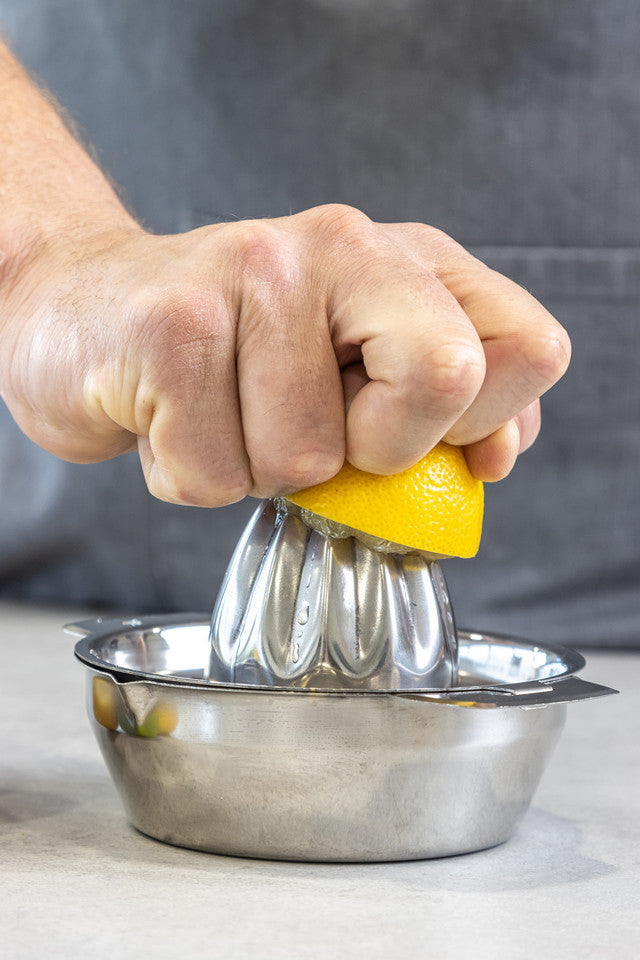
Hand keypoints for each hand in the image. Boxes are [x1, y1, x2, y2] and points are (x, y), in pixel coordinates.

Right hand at [0, 204, 569, 505]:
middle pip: (444, 381)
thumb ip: (444, 411)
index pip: (530, 349)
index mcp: (409, 260)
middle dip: (371, 452)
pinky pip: (213, 475)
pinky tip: (171, 416)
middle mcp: (343, 246)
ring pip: (304, 460)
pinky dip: (188, 475)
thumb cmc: (231, 357)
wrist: (87, 312)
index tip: (417, 442)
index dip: (485, 425)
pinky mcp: (174, 326)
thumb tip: (494, 456)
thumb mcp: (356, 370)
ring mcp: (256, 275)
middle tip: (306, 428)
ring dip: (255, 470)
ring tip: (218, 411)